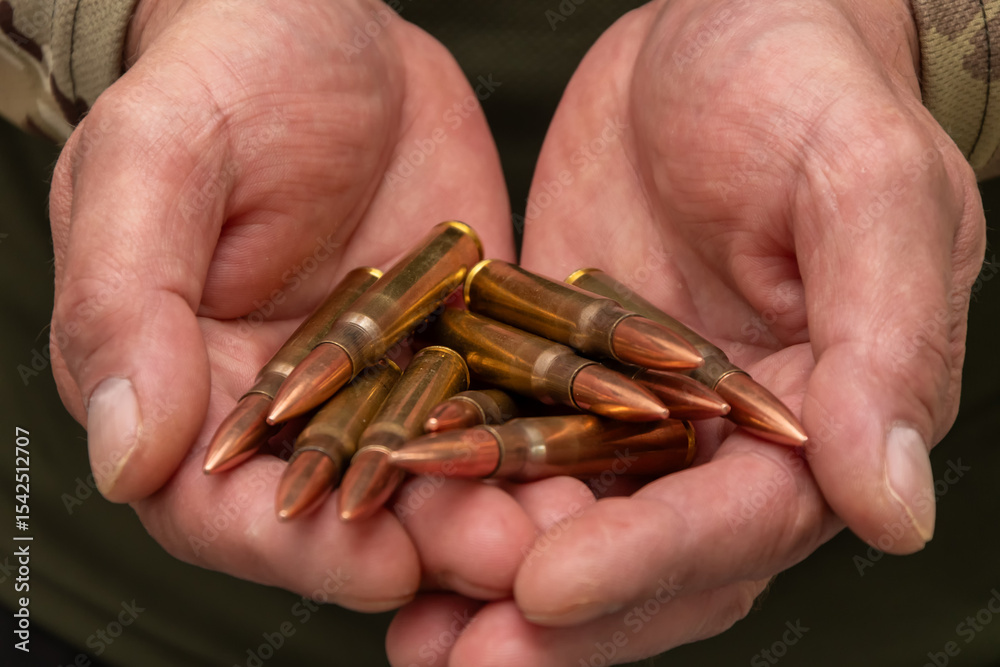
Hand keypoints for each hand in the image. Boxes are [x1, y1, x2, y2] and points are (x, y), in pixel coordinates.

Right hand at [47, 0, 517, 606]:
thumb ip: (121, 300)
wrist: (328, 28)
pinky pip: (499, 403)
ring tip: (574, 526)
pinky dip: (547, 436)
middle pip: (345, 510)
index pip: (218, 507)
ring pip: (434, 472)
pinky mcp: (456, 345)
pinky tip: (605, 455)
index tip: (379, 564)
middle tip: (508, 559)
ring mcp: (380, 380)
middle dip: (426, 542)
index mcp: (187, 381)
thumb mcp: (156, 160)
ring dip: (501, 509)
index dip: (292, 551)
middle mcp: (285, 404)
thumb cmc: (225, 76)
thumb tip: (128, 457)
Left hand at [386, 0, 986, 661]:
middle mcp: (721, 435)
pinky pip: (507, 446)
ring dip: (487, 587)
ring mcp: (633, 409)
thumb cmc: (808, 81)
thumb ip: (886, 338)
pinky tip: (394, 533)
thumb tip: (893, 508)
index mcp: (816, 411)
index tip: (550, 587)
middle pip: (644, 558)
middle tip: (458, 660)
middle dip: (555, 618)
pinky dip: (457, 495)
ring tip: (410, 637)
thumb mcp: (863, 181)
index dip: (646, 562)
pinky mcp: (560, 369)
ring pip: (565, 522)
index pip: (734, 521)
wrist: (721, 27)